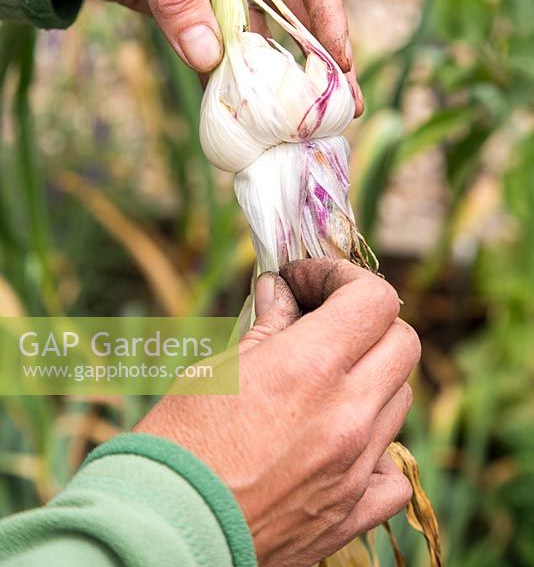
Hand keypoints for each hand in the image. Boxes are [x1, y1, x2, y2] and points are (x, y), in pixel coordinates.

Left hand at [54, 0, 360, 107]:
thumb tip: (208, 57)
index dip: (326, 5)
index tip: (338, 55)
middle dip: (320, 49)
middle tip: (345, 100)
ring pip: (267, 25)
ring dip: (282, 70)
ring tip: (307, 116)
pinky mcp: (201, 1)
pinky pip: (226, 42)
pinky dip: (233, 73)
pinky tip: (250, 108)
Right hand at [135, 259, 420, 565]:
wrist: (164, 536)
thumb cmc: (176, 446)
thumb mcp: (215, 371)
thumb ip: (265, 327)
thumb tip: (280, 291)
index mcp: (309, 367)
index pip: (374, 299)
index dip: (342, 278)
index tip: (305, 283)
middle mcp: (347, 414)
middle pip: (403, 341)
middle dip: (367, 319)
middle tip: (322, 319)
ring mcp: (355, 468)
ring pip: (400, 399)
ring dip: (371, 376)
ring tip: (322, 380)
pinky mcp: (351, 513)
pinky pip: (393, 474)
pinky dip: (376, 451)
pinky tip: (339, 444)